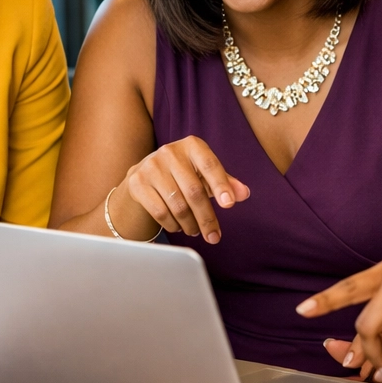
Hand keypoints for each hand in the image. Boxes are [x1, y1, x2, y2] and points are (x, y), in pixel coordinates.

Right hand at [115, 136, 249, 242]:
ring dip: (190, 224)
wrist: (144, 174)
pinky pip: (160, 212)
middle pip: (194, 191)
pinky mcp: (137, 183)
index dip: (221, 185)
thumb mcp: (205, 174)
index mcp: (192, 145)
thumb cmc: (183, 174)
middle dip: (206, 218)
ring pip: (177, 205)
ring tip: (196, 231)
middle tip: (214, 236)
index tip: (230, 204)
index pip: (210, 165)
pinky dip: (172, 225)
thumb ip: (225, 182)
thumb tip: (244, 193)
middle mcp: (170, 152)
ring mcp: (151, 166)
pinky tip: (178, 227)